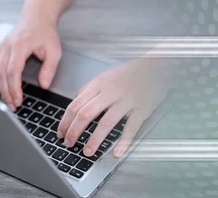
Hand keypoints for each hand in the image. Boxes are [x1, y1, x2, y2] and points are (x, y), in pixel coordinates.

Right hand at [0, 18, 61, 110]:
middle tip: (12, 106)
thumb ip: (49, 68)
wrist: (36, 19)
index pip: (13, 71)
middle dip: (5, 93)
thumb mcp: (54, 50)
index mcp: (19, 45)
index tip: (18, 100)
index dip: (14, 88)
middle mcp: (5, 47)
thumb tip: (44, 85)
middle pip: (0, 74)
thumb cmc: (44, 33)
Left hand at [57, 59, 171, 157]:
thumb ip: (90, 87)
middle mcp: (110, 92)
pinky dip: (123, 142)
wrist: (157, 66)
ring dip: (95, 140)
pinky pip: (131, 127)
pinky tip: (117, 152)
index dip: (65, 122)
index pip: (75, 105)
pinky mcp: (142, 108)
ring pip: (106, 122)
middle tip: (69, 144)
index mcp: (99, 84)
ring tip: (87, 152)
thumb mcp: (106, 75)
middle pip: (86, 114)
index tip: (61, 133)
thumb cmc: (132, 72)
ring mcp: (127, 101)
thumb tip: (76, 99)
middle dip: (74, 132)